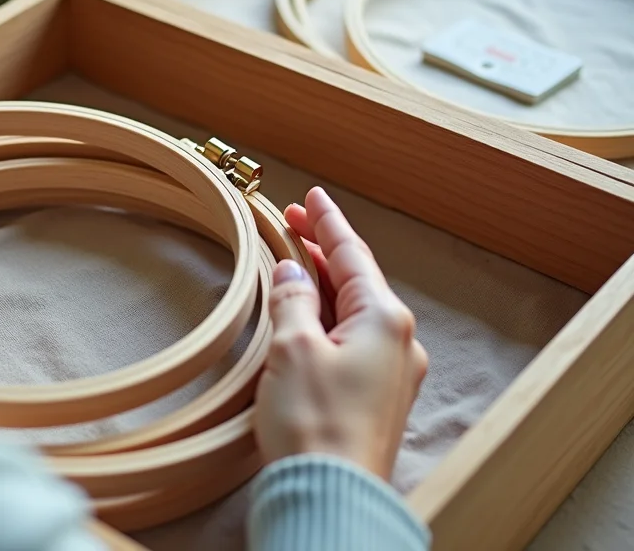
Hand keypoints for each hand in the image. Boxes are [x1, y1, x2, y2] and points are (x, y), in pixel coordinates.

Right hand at [255, 187, 427, 480]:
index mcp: (384, 320)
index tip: (312, 195)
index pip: (353, 254)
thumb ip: (292, 301)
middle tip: (292, 223)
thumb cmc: (314, 424)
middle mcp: (398, 342)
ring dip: (323, 285)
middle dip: (323, 251)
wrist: (332, 494)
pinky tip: (306, 318)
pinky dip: (327, 318)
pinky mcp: (377, 399)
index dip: (328, 223)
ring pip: (354, 311)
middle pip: (357, 280)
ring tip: (294, 264)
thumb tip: (292, 273)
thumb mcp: (292, 348)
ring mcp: (392, 373)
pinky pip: (353, 340)